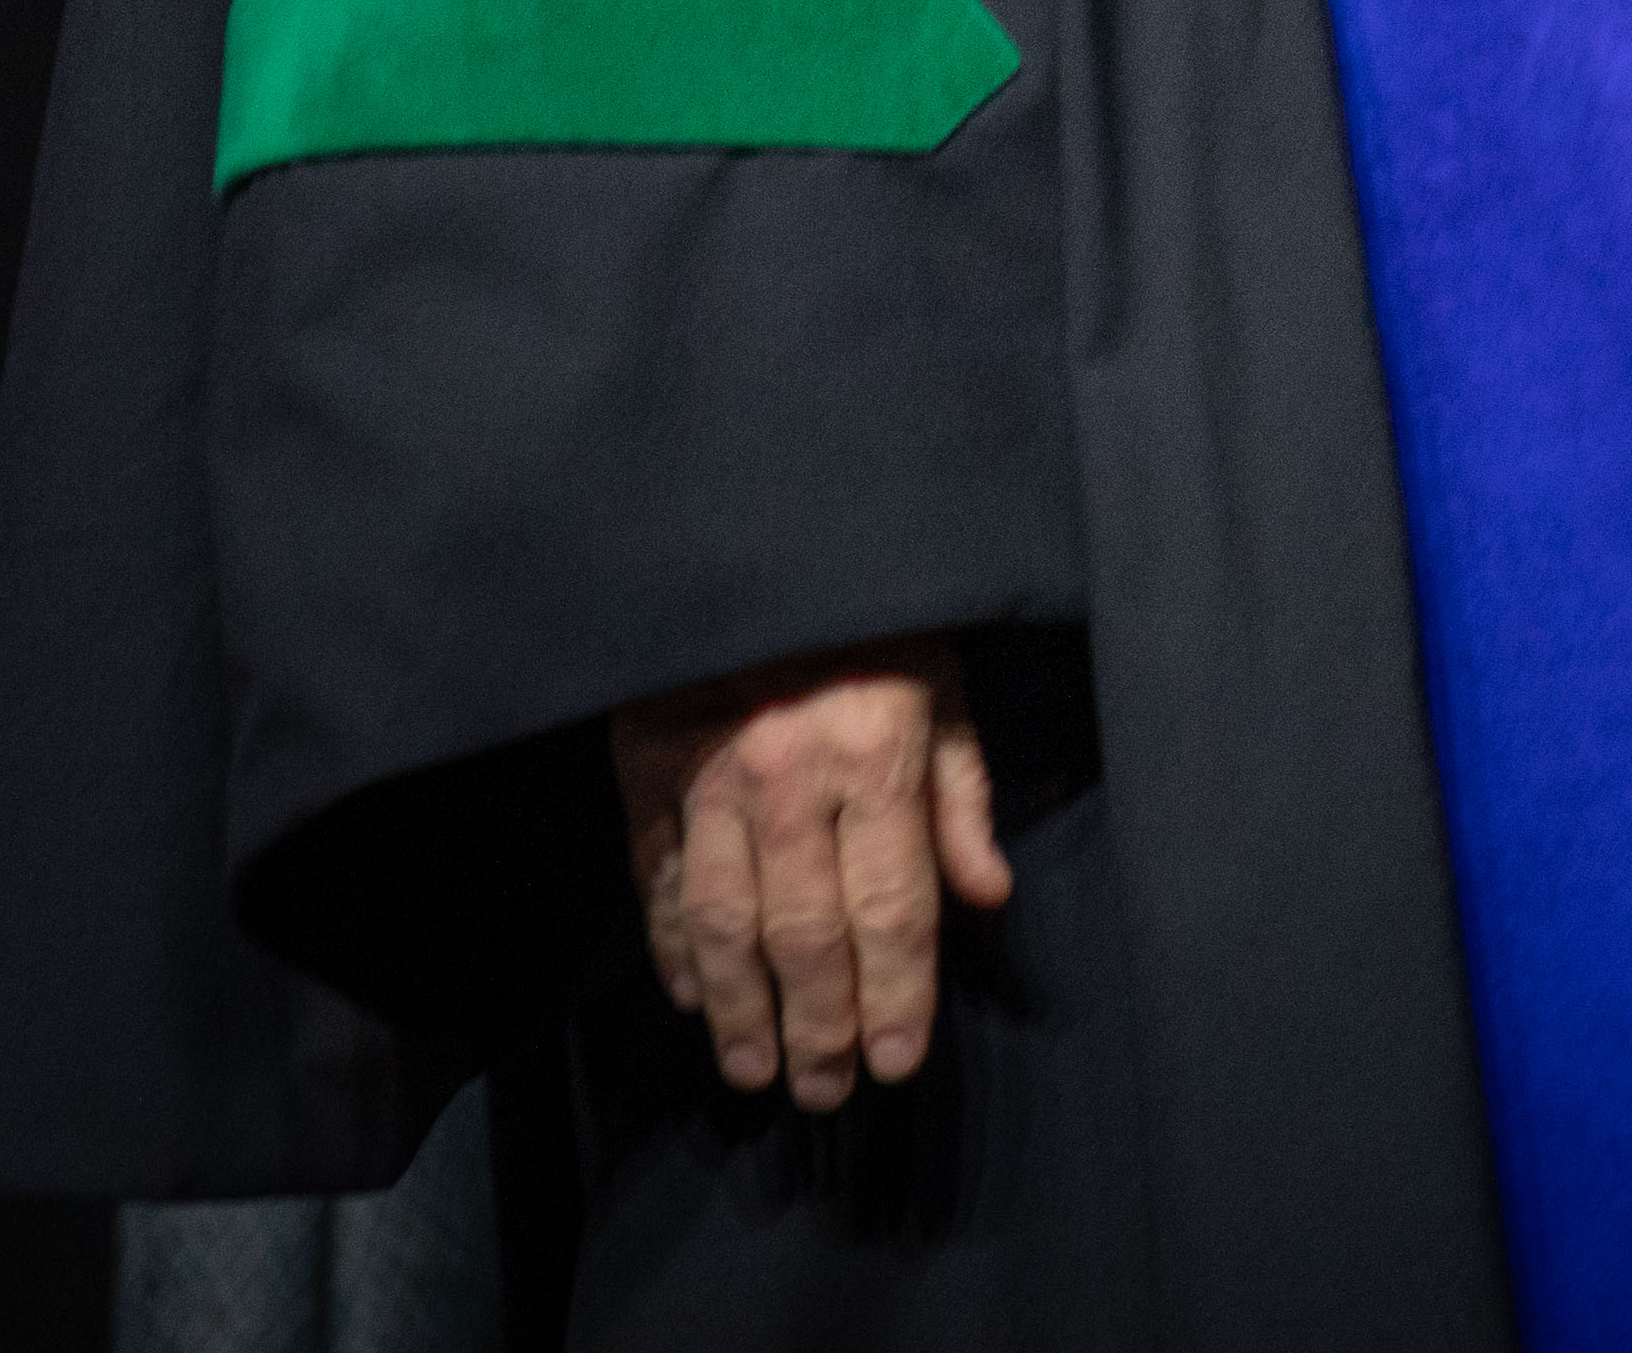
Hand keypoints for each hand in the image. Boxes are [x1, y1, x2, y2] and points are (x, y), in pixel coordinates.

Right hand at [612, 636, 1011, 1106]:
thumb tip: (988, 896)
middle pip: (803, 936)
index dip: (896, 995)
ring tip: (755, 1070)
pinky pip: (656, 883)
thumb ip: (963, 794)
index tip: (897, 1062)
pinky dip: (673, 949)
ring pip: (721, 925)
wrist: (756, 540)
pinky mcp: (644, 773)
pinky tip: (694, 997)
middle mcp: (789, 780)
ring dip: (738, 1010)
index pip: (892, 908)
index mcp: (878, 755)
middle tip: (827, 1092)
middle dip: (817, 1026)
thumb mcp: (945, 681)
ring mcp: (707, 781)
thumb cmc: (874, 616)